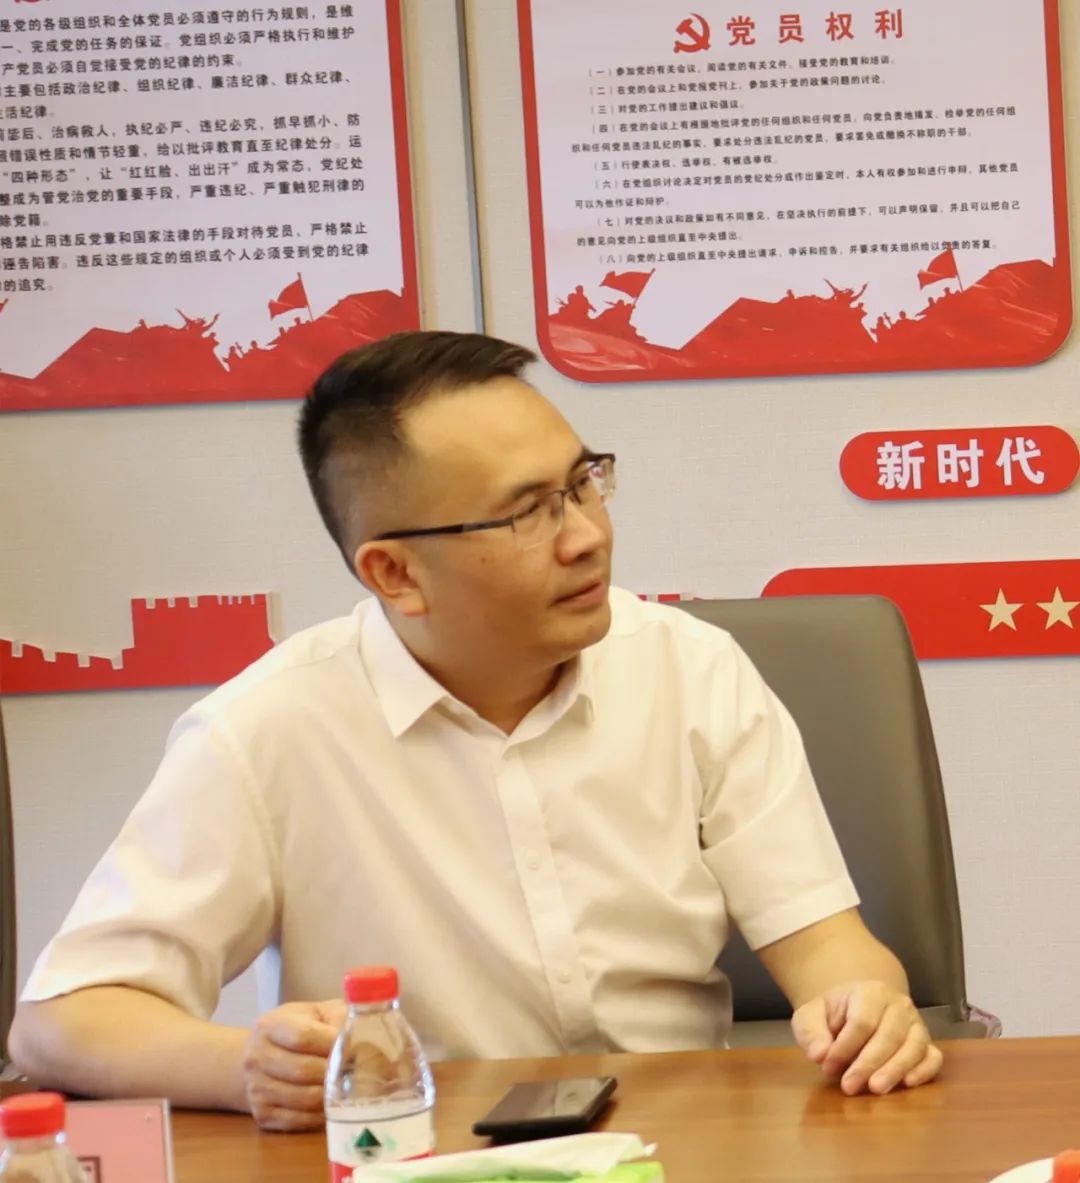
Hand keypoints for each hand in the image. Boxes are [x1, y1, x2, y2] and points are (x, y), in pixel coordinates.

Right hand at [241, 999, 345, 1130]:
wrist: (263, 1054)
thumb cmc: (299, 1028)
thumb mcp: (317, 1013)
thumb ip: (337, 1018)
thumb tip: (358, 1042)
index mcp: (270, 1025)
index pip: (303, 1037)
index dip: (332, 1045)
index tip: (354, 1048)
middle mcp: (256, 1057)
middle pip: (302, 1070)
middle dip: (335, 1073)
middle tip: (357, 1072)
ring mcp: (256, 1088)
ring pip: (302, 1098)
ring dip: (330, 1096)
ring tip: (349, 1087)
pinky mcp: (262, 1114)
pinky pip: (298, 1120)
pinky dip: (320, 1115)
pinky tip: (332, 1104)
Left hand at [791, 980, 942, 1095]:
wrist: (858, 1007)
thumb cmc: (834, 1014)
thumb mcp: (811, 1016)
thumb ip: (810, 1032)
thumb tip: (819, 1055)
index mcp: (870, 991)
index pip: (862, 1021)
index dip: (845, 1047)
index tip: (827, 1067)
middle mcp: (899, 1004)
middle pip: (889, 1035)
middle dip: (868, 1064)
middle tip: (849, 1087)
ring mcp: (916, 1023)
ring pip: (914, 1046)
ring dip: (895, 1070)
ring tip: (876, 1089)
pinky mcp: (928, 1043)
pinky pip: (933, 1056)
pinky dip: (925, 1070)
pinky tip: (908, 1084)